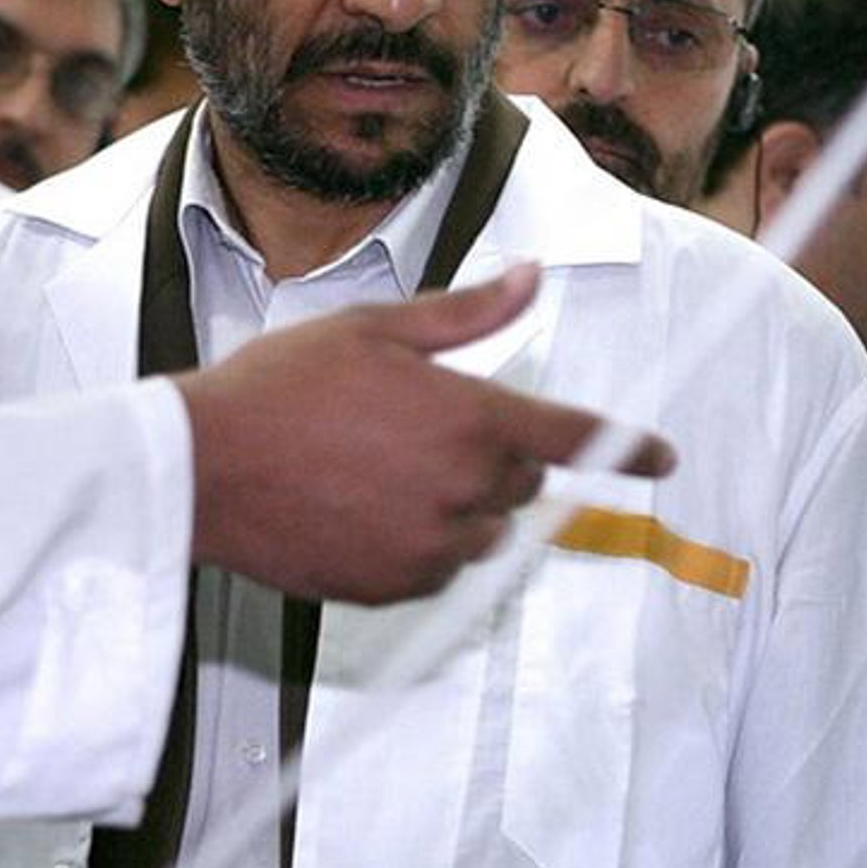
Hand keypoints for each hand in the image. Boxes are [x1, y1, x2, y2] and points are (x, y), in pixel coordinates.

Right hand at [178, 262, 674, 602]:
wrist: (202, 470)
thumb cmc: (280, 388)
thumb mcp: (377, 330)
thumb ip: (468, 314)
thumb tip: (530, 279)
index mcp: (472, 418)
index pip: (576, 436)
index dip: (628, 447)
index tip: (664, 456)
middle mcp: (465, 490)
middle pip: (523, 484)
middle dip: (494, 457)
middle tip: (419, 428)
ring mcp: (432, 547)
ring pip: (482, 531)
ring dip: (456, 505)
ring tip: (376, 470)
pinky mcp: (395, 588)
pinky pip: (437, 569)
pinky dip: (417, 544)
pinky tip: (358, 508)